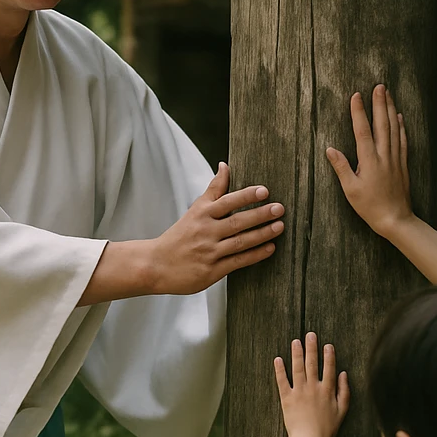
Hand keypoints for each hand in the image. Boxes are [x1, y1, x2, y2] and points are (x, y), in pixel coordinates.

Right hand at [151, 162, 283, 294]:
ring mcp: (209, 252)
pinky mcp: (212, 271)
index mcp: (201, 214)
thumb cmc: (180, 236)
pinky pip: (237, 261)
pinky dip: (255, 255)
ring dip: (262, 234)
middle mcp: (205, 232)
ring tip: (280, 226)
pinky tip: (270, 248)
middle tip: (279, 208)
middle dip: (260, 215)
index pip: (226, 202)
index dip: (246, 196)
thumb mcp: (195, 209)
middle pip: (236, 222)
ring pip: (240, 242)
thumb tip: (225, 166)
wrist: (156, 265)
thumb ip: (213, 189)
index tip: (264, 191)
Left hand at [275, 332, 349, 436]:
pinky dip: (279, 370)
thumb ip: (344, 391)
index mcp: (327, 390)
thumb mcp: (342, 410)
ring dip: (296, 353)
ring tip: (295, 341)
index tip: (327, 344)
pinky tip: (277, 359)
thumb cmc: (328, 429)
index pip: (329, 368)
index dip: (328, 355)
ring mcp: (299, 392)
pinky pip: (282, 381)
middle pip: (312, 363)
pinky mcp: (287, 398)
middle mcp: (313, 387)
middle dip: (312, 348)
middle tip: (310, 334)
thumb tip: (344, 374)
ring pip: (298, 368)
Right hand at [326, 84, 413, 238]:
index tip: (356, 95)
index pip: (362, 131)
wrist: (396, 219)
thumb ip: (342, 167)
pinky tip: (399, 117)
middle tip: (379, 86)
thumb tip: (330, 149)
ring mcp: (395, 159)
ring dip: (390, 110)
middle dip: (379, 103)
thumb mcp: (351, 190)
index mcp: (369, 161)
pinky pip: (402, 140)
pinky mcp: (402, 164)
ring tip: (388, 94)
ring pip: (394, 128)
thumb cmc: (370, 207)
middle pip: (382, 124)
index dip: (359, 112)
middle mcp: (384, 156)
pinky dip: (401, 126)